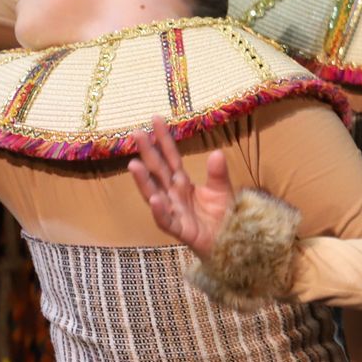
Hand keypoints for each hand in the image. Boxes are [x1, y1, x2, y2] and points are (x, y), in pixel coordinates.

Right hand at [127, 115, 235, 260]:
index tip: (156, 119)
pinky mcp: (178, 229)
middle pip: (158, 171)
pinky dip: (160, 211)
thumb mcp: (222, 190)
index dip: (164, 140)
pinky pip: (165, 221)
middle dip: (148, 152)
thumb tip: (217, 152)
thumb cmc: (220, 215)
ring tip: (134, 164)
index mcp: (182, 183)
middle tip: (136, 133)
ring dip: (143, 181)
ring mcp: (173, 211)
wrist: (226, 242)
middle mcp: (173, 194)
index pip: (171, 157)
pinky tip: (156, 199)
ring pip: (154, 194)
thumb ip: (218, 173)